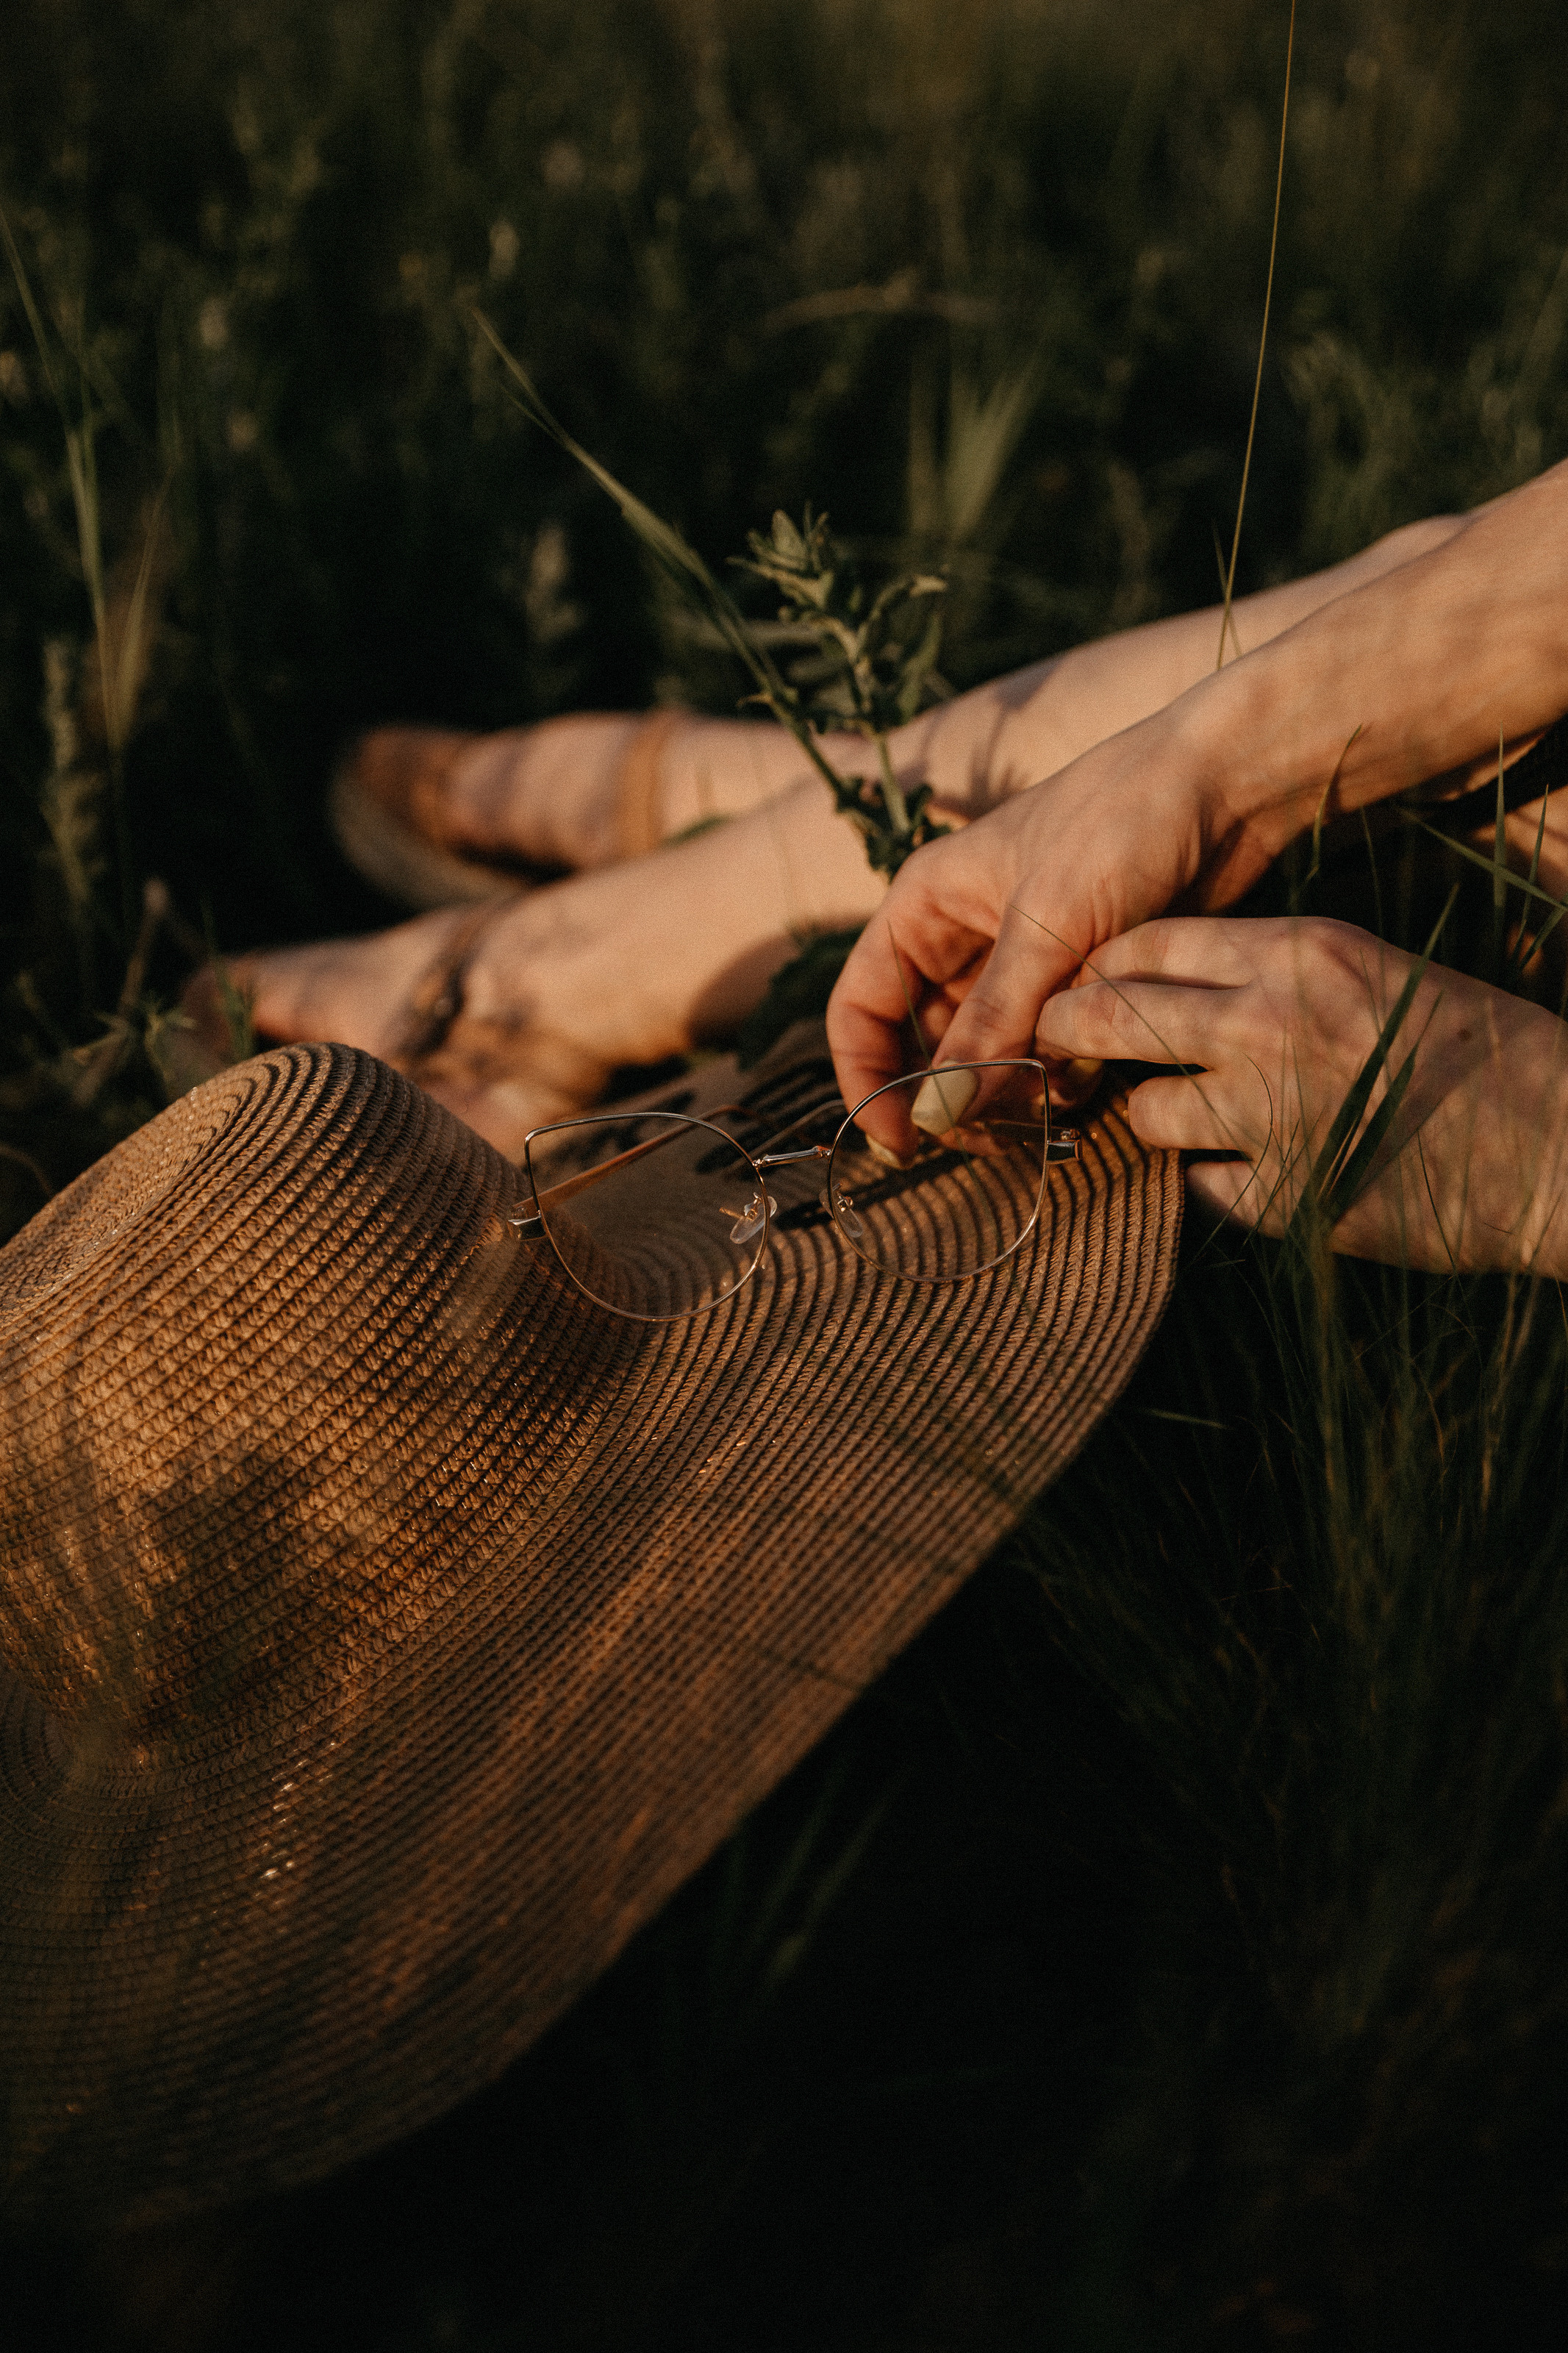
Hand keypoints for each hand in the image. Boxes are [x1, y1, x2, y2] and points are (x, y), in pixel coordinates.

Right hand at [826, 707, 1262, 1145]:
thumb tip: (934, 1118)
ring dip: (1010, 1095)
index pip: (862, 1007)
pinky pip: (1049, 1053)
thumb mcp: (1046, 928)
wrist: (1230, 787)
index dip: (868, 1078)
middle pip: (925, 1046)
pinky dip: (1061, 1081)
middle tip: (991, 1143)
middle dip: (950, 1098)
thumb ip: (991, 1027)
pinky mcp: (1081, 983)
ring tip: (1050, 1111)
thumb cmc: (1123, 824)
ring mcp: (1025, 965)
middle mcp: (966, 939)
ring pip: (990, 1059)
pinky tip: (1091, 1085)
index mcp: (928, 906)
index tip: (901, 1142)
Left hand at [1035, 914, 1567, 1272]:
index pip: (1146, 943)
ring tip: (1184, 1116)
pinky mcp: (1284, 1199)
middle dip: (1069, 1033)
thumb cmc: (1474, 1050)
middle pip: (1108, 1016)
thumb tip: (1161, 984)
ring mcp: (1272, 1116)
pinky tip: (1247, 1171)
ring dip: (1151, 1117)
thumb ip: (1269, 971)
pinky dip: (1209, 1183)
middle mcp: (1272, 1024)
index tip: (1088, 985)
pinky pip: (1197, 1188)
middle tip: (1063, 1048)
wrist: (1559, 1146)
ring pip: (1143, 1112)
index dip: (1100, 967)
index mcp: (1300, 952)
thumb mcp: (1370, 970)